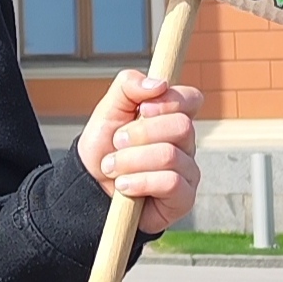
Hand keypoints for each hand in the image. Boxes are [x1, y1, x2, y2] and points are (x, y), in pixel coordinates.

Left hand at [77, 71, 202, 234]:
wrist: (91, 186)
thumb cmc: (104, 146)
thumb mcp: (108, 109)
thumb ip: (129, 86)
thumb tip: (159, 83)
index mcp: (171, 117)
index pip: (191, 99)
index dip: (169, 101)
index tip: (143, 109)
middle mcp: (185, 143)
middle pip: (181, 126)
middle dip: (140, 133)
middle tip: (117, 142)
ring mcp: (188, 171)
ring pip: (170, 155)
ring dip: (131, 160)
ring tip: (112, 167)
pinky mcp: (184, 198)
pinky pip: (171, 183)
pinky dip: (140, 182)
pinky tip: (124, 185)